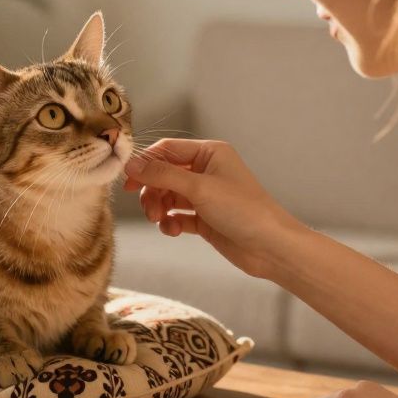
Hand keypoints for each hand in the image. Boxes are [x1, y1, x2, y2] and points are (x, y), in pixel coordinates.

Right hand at [123, 139, 303, 278]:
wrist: (271, 248)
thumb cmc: (244, 211)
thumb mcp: (199, 188)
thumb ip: (162, 174)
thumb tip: (131, 163)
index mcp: (210, 153)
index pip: (167, 150)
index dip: (145, 163)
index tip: (126, 180)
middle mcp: (207, 171)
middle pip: (163, 174)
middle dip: (152, 191)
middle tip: (148, 209)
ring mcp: (205, 196)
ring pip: (168, 196)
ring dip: (158, 208)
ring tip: (159, 221)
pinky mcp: (205, 219)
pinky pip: (177, 216)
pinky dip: (170, 223)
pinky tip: (173, 231)